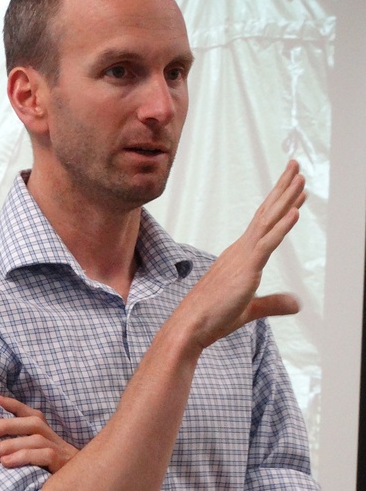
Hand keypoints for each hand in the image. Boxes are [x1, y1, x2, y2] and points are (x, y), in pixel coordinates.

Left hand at [0, 394, 77, 472]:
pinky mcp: (64, 465)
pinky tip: (6, 463)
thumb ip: (23, 451)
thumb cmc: (56, 476)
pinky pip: (43, 456)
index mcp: (48, 434)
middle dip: (3, 425)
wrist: (87, 489)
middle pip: (31, 422)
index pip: (30, 413)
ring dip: (8, 444)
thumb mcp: (39, 460)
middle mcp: (55, 438)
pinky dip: (23, 457)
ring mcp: (61, 450)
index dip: (12, 404)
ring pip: (34, 439)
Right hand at [174, 160, 304, 350]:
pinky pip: (268, 243)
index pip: (264, 223)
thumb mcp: (250, 309)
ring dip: (286, 198)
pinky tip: (296, 211)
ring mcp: (243, 257)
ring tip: (300, 177)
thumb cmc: (213, 317)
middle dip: (283, 188)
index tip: (293, 186)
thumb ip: (273, 303)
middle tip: (296, 165)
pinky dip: (283, 227)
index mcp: (241, 256)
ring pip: (269, 221)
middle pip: (267, 212)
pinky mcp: (246, 269)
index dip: (280, 203)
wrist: (191, 325)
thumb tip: (296, 303)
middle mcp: (241, 250)